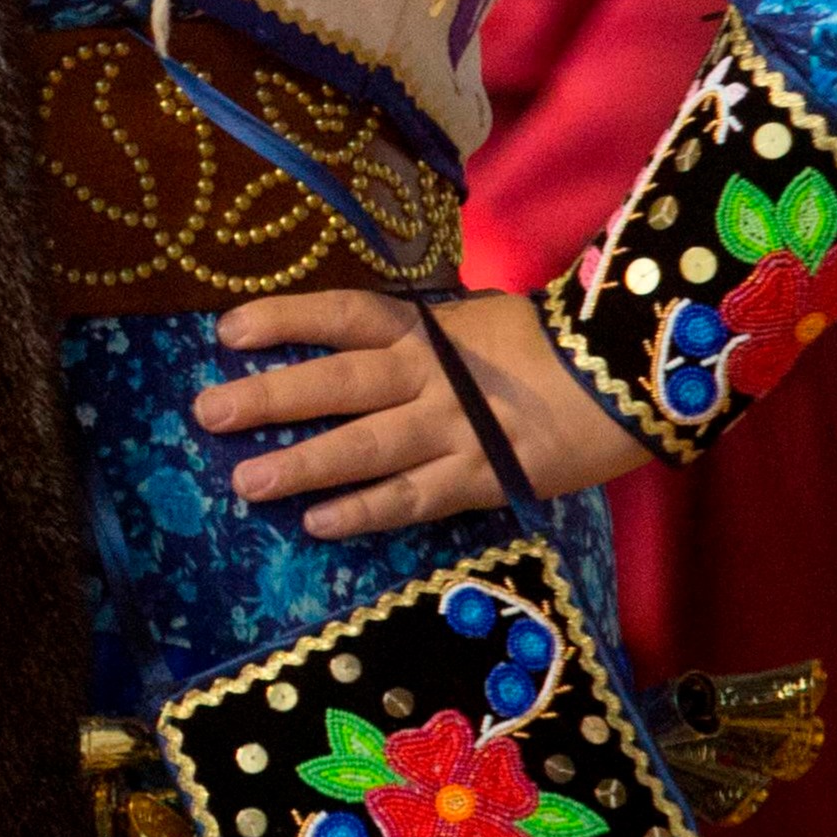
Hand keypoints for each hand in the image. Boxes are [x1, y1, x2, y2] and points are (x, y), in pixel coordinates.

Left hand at [191, 289, 651, 540]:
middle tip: (206, 412)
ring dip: (300, 466)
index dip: (284, 318)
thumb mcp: (474, 322)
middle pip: (336, 381)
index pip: (343, 313)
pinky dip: (363, 511)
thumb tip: (353, 344)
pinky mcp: (480, 477)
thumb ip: (418, 336)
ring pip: (364, 446)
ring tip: (244, 482)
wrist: (631, 382)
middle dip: (268, 397)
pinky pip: (410, 499)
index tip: (226, 329)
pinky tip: (317, 523)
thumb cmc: (546, 348)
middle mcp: (430, 375)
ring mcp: (454, 429)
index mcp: (427, 328)